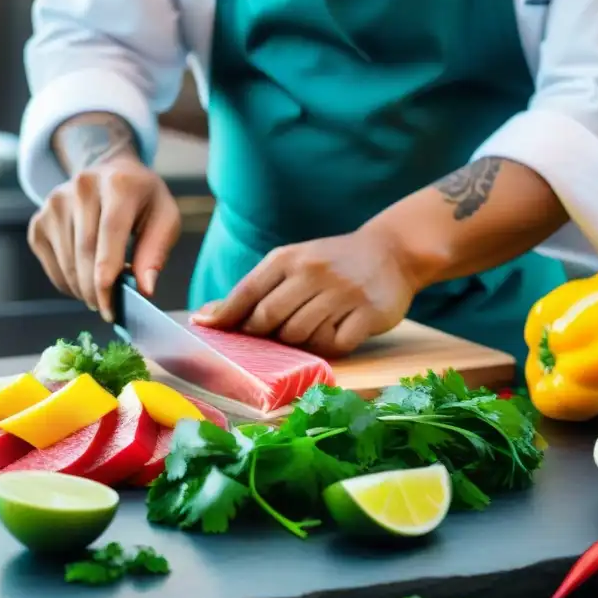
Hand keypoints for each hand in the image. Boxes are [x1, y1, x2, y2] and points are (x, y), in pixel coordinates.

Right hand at [27, 158, 180, 320]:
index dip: (108, 279)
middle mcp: (81, 188)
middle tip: (107, 309)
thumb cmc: (142, 200)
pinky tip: (85, 278)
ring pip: (66, 264)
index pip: (108, 237)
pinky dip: (68, 283)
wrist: (110, 173)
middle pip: (83, 254)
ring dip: (83, 290)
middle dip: (95, 292)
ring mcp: (55, 203)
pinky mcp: (40, 220)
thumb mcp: (165, 218)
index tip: (111, 310)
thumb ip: (156, 252)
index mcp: (117, 184)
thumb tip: (145, 289)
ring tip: (101, 291)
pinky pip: (52, 266)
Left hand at [191, 225, 420, 356]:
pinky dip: (330, 345)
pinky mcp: (368, 313)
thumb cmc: (329, 264)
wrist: (392, 251)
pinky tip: (336, 330)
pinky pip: (334, 345)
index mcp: (289, 258)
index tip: (206, 330)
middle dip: (263, 334)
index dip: (225, 316)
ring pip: (300, 336)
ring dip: (299, 340)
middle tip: (273, 333)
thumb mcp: (291, 264)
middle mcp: (313, 272)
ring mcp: (342, 293)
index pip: (246, 293)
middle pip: (268, 320)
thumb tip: (204, 318)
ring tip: (312, 325)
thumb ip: (252, 290)